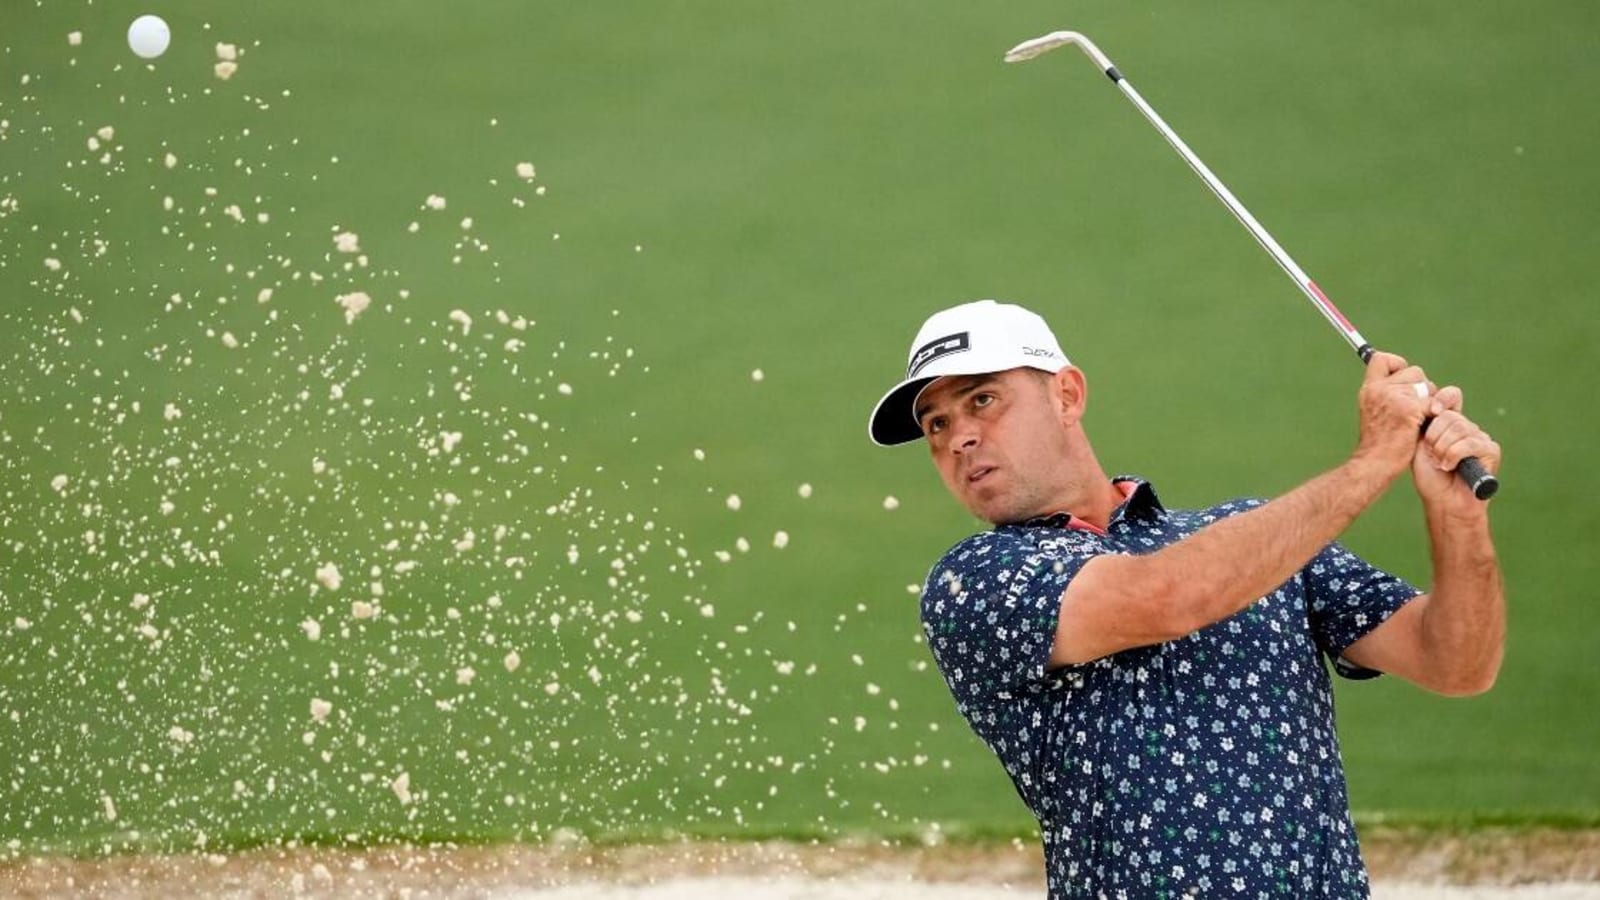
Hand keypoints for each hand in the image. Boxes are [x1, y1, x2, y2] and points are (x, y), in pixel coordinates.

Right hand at [1353, 351, 1432, 482]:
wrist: (1375, 463)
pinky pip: (1434, 402)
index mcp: (1369, 389)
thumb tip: (1415, 383)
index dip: (1397, 364)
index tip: (1403, 380)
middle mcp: (1378, 389)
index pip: (1381, 359)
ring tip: (1418, 421)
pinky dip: (1434, 414)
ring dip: (1430, 401)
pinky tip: (1424, 426)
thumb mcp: (1375, 413)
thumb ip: (1388, 395)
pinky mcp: (1409, 408)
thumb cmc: (1379, 444)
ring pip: (1427, 386)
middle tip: (1416, 410)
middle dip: (1422, 388)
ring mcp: (1393, 397)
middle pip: (1414, 371)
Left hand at [1413, 385, 1500, 510]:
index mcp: (1449, 423)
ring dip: (1442, 448)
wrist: (1443, 501)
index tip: (1433, 410)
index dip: (1443, 398)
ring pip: (1459, 428)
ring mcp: (1481, 437)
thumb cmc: (1430, 476)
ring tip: (1440, 463)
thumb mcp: (1419, 445)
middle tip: (1432, 455)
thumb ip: (1425, 423)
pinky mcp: (1491, 450)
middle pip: (1450, 415)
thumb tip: (1432, 403)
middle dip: (1434, 436)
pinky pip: (1470, 443)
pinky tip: (1449, 467)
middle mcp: (1467, 427)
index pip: (1452, 396)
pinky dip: (1453, 455)